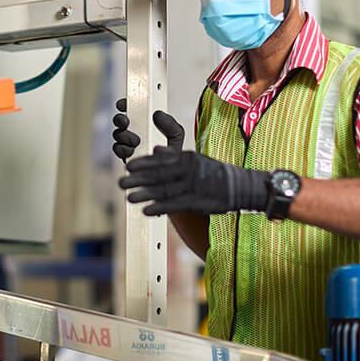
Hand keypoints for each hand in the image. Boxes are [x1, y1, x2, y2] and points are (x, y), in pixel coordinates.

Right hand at [112, 99, 184, 160]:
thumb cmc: (172, 150)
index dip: (125, 104)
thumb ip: (169, 123)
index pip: (131, 108)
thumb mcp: (176, 134)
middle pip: (120, 120)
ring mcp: (128, 143)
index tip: (123, 104)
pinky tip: (131, 150)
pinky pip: (117, 149)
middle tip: (126, 121)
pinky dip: (122, 149)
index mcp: (145, 121)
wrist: (171, 171)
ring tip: (135, 141)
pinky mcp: (125, 156)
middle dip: (120, 119)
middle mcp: (134, 130)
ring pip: (117, 135)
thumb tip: (158, 114)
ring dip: (123, 135)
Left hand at [119, 147, 270, 215]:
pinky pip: (174, 204)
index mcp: (186, 158)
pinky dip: (160, 207)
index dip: (143, 164)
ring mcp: (192, 185)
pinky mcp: (196, 200)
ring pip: (163, 190)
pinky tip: (147, 210)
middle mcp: (188, 170)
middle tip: (121, 181)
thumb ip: (174, 156)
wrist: (238, 187)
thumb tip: (155, 150)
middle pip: (158, 175)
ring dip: (145, 194)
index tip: (129, 166)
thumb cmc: (214, 174)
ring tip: (128, 197)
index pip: (160, 161)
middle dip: (138, 179)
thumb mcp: (195, 160)